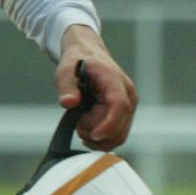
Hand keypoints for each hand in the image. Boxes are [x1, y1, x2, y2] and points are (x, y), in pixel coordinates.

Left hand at [55, 25, 136, 149]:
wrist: (88, 54)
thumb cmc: (78, 62)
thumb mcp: (65, 71)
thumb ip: (67, 87)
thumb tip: (69, 102)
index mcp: (115, 81)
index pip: (119, 106)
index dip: (109, 124)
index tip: (94, 135)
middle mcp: (128, 95)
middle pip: (118, 127)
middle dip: (95, 132)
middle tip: (77, 123)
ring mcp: (129, 106)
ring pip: (119, 135)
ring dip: (98, 138)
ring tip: (81, 125)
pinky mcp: (126, 115)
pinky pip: (118, 135)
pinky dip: (102, 139)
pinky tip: (89, 130)